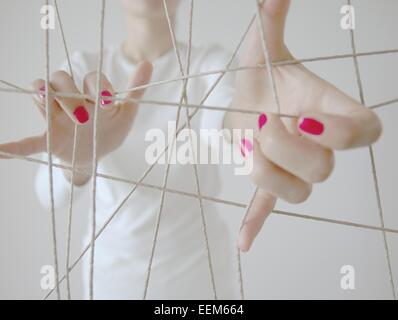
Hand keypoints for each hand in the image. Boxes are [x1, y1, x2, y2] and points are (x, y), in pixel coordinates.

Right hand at [0, 61, 152, 184]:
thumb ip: (135, 91)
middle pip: (62, 79)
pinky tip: (0, 151)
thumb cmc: (110, 129)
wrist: (97, 154)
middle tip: (84, 114)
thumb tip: (148, 62)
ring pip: (44, 95)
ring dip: (44, 96)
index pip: (91, 78)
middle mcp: (71, 99)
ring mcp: (57, 117)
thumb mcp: (126, 113)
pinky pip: (30, 141)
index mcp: (91, 92)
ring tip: (44, 97)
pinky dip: (16, 146)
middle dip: (71, 91)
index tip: (108, 103)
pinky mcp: (50, 139)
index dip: (99, 87)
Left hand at [224, 0, 381, 250]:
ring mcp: (293, 169)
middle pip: (322, 168)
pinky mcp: (268, 183)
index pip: (364, 132)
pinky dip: (255, 223)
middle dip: (285, 147)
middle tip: (258, 121)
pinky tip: (244, 241)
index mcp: (327, 110)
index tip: (304, 116)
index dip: (342, 132)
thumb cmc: (261, 75)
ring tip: (246, 142)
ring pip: (296, 193)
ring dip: (265, 170)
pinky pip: (266, 208)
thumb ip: (271, 21)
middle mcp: (318, 146)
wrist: (245, 98)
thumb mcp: (262, 48)